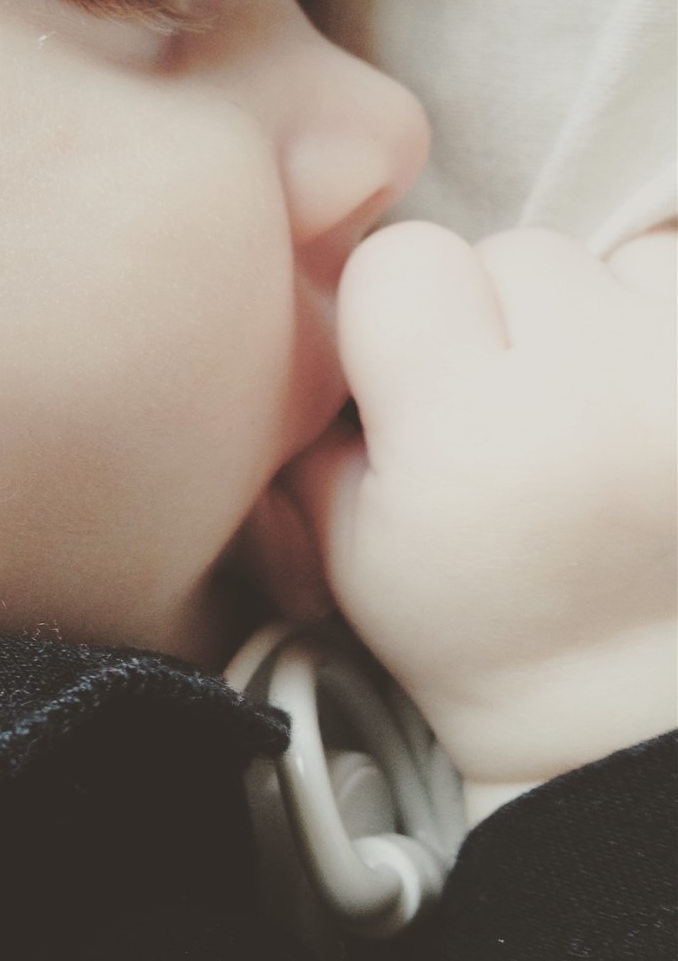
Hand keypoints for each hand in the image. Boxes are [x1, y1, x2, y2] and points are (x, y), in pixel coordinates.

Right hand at [289, 223, 676, 815]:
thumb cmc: (484, 638)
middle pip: (511, 251)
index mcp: (467, 437)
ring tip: (588, 409)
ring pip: (609, 258)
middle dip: (496, 315)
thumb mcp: (349, 550)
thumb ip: (317, 419)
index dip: (394, 314)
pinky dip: (654, 328)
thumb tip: (329, 316)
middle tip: (509, 412)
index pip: (403, 259)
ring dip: (589, 314)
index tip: (418, 382)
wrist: (633, 709)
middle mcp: (597, 390)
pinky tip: (642, 404)